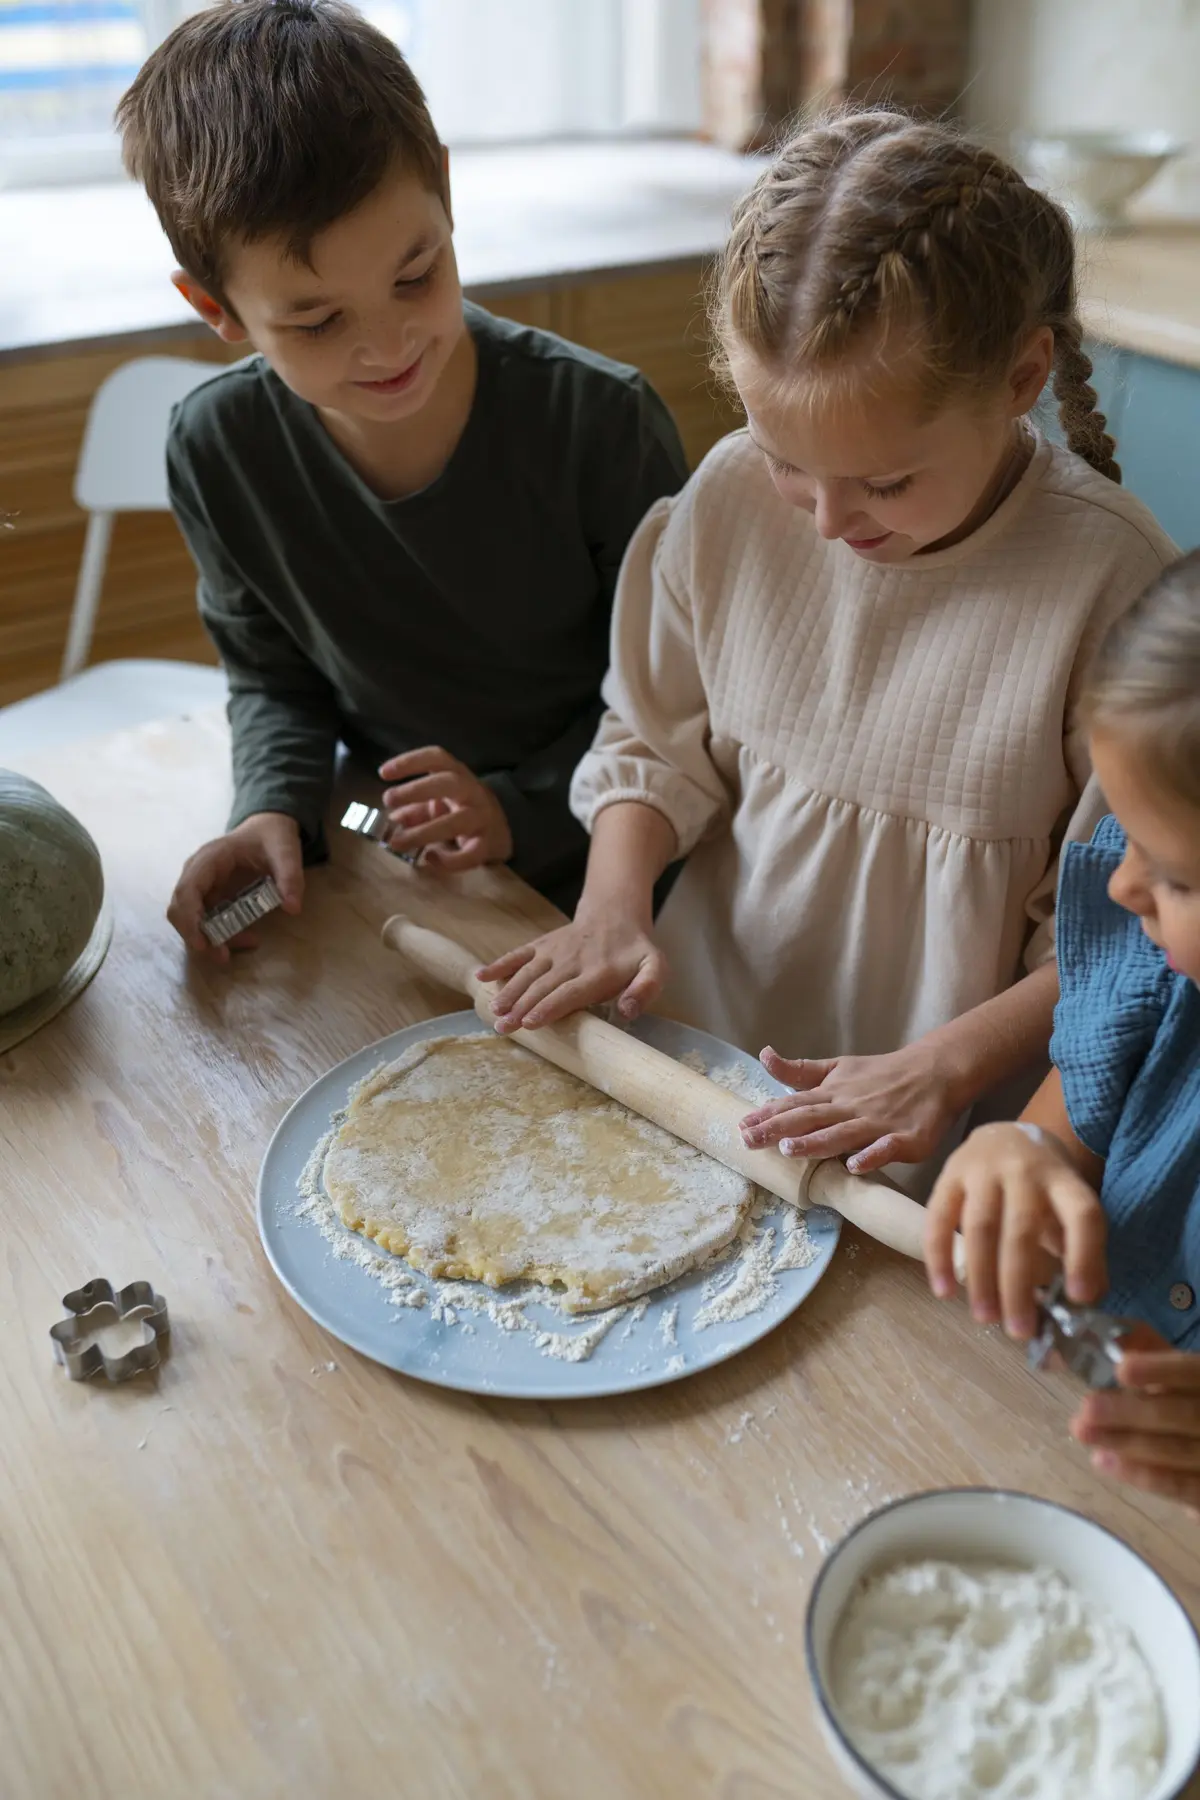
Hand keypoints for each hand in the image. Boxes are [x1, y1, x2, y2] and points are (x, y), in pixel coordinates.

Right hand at [167, 811, 302, 961]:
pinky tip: (249, 938)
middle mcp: (198, 874)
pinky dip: (223, 934)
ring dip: (213, 938)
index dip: (189, 918)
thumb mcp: (286, 851)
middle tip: (223, 957)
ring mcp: (202, 887)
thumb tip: (292, 908)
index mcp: (210, 858)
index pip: (187, 890)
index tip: (202, 943)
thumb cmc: (271, 837)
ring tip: (249, 943)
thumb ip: (290, 876)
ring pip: (192, 920)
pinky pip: (207, 921)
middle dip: (196, 936)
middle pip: (180, 909)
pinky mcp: (210, 898)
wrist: (267, 829)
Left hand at [378, 747, 511, 871]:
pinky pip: (472, 853)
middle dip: (417, 790)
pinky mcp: (489, 845)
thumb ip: (416, 808)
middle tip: (388, 799)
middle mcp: (473, 791)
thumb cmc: (463, 810)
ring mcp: (483, 818)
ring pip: (458, 821)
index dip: (411, 761)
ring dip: (424, 831)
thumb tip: (393, 818)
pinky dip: (450, 860)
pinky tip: (431, 858)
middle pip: (449, 783)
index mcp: (458, 775)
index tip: (383, 773)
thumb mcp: (439, 802)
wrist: (503, 830)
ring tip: (397, 842)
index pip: (437, 758)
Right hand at [477, 906, 666, 1031]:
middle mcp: (573, 961)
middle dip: (522, 1007)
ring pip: (527, 972)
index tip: (530, 1022)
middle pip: (543, 986)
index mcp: (599, 972)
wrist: (616, 913)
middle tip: (503, 1027)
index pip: (570, 992)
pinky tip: (480, 977)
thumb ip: (646, 988)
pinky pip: (519, 954)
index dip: (550, 1007)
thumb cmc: (635, 951)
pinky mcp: (542, 945)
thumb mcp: (655, 968)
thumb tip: (628, 1011)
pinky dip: (499, 964)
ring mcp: (554, 951)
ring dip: (508, 992)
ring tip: (493, 1011)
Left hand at [738, 1041, 964, 1174]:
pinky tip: (855, 1166)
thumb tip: (764, 1056)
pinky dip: (872, 1155)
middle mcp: (850, 1107)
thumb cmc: (882, 1074)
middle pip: (810, 1119)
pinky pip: (886, 1148)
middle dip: (778, 1129)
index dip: (767, 1114)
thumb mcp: (837, 1068)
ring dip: (816, 1142)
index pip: (795, 1104)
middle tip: (749, 1140)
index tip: (740, 1125)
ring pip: (842, 1134)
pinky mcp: (905, 1138)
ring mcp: (877, 1123)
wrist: (934, 1071)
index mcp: (833, 1093)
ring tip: (790, 1149)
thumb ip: (800, 1071)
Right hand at [924, 1122, 1107, 1338]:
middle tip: (1019, 1330)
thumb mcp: (1070, 1207)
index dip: (1084, 1256)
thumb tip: (1085, 1306)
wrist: (1005, 1134)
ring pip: (980, 1227)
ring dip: (981, 1277)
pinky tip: (945, 1291)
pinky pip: (939, 1218)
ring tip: (985, 1318)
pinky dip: (939, 1257)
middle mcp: (1025, 1170)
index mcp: (1064, 1181)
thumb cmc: (1043, 1187)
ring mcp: (983, 1169)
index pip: (1082, 1216)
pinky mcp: (949, 1174)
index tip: (1079, 1299)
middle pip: (1021, 1230)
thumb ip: (1081, 1250)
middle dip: (1018, 1284)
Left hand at [1072, 1329, 1199, 1515]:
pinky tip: (1105, 1461)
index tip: (1121, 1368)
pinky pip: (1182, 1487)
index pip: (1193, 1372)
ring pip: (1178, 1451)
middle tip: (1086, 1408)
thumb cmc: (1191, 1399)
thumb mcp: (1183, 1374)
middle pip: (1182, 1415)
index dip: (1160, 1370)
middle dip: (1131, 1412)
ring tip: (1083, 1432)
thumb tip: (1113, 1338)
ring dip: (1127, 1443)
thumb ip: (1155, 1354)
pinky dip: (1144, 1476)